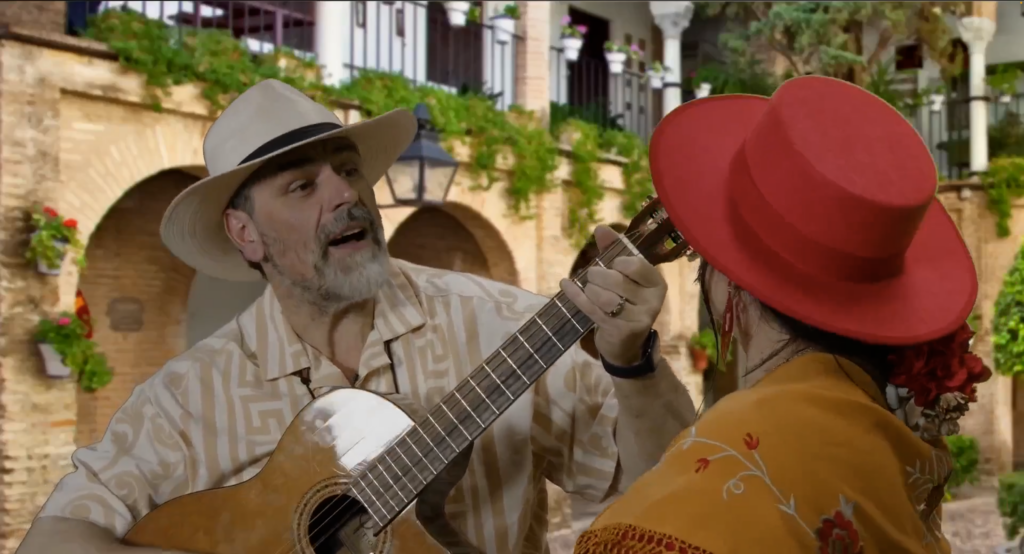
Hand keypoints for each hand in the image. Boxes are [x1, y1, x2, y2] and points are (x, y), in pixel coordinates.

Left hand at [560, 225, 666, 366]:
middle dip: (598, 275)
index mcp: (657, 283)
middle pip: (617, 280)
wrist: (625, 344)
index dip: (618, 262)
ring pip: (604, 298)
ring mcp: (638, 319)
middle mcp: (653, 302)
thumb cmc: (624, 302)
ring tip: (589, 288)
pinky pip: (593, 310)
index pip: (635, 264)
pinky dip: (576, 296)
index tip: (613, 266)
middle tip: (592, 276)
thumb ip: (613, 250)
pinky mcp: (621, 332)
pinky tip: (565, 285)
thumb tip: (600, 228)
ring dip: (590, 290)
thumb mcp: (623, 276)